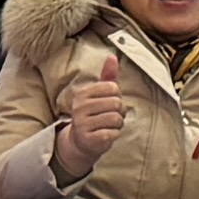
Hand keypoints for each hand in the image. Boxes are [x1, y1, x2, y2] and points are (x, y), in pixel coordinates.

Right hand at [51, 62, 132, 177]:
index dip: (117, 97)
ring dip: (118, 124)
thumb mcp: (99, 95)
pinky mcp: (89, 139)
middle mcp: (79, 107)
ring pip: (116, 118)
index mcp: (82, 93)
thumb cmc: (94, 115)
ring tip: (107, 126)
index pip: (113, 88)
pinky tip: (105, 135)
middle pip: (117, 103)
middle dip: (119, 112)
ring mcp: (82, 124)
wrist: (81, 142)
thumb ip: (107, 76)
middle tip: (109, 117)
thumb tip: (112, 56)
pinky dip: (114, 135)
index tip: (108, 104)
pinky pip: (113, 133)